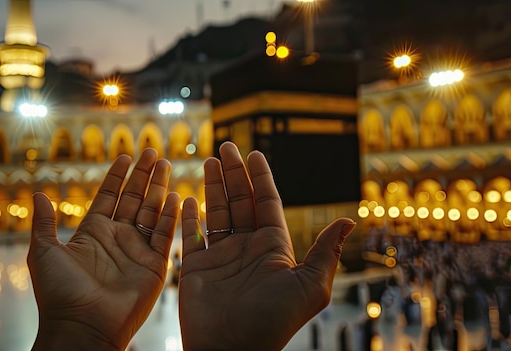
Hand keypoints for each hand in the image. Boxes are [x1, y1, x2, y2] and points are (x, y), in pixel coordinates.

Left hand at [28, 149, 178, 350]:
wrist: (81, 326)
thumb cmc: (59, 293)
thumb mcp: (44, 252)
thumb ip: (44, 223)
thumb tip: (37, 194)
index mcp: (93, 233)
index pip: (108, 197)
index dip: (117, 176)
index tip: (125, 156)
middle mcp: (117, 239)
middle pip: (134, 199)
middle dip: (143, 175)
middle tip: (153, 151)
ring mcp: (137, 251)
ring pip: (152, 212)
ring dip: (159, 188)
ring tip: (165, 164)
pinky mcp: (154, 266)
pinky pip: (165, 236)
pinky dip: (171, 216)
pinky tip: (176, 195)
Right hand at [179, 141, 355, 350]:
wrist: (231, 350)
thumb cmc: (272, 321)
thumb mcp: (308, 285)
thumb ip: (326, 251)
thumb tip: (349, 219)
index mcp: (273, 247)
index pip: (267, 203)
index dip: (261, 178)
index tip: (255, 154)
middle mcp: (247, 248)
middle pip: (241, 201)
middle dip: (234, 174)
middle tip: (227, 146)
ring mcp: (221, 257)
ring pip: (217, 212)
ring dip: (214, 186)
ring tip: (210, 160)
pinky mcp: (196, 267)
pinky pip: (191, 235)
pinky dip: (189, 216)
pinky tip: (189, 198)